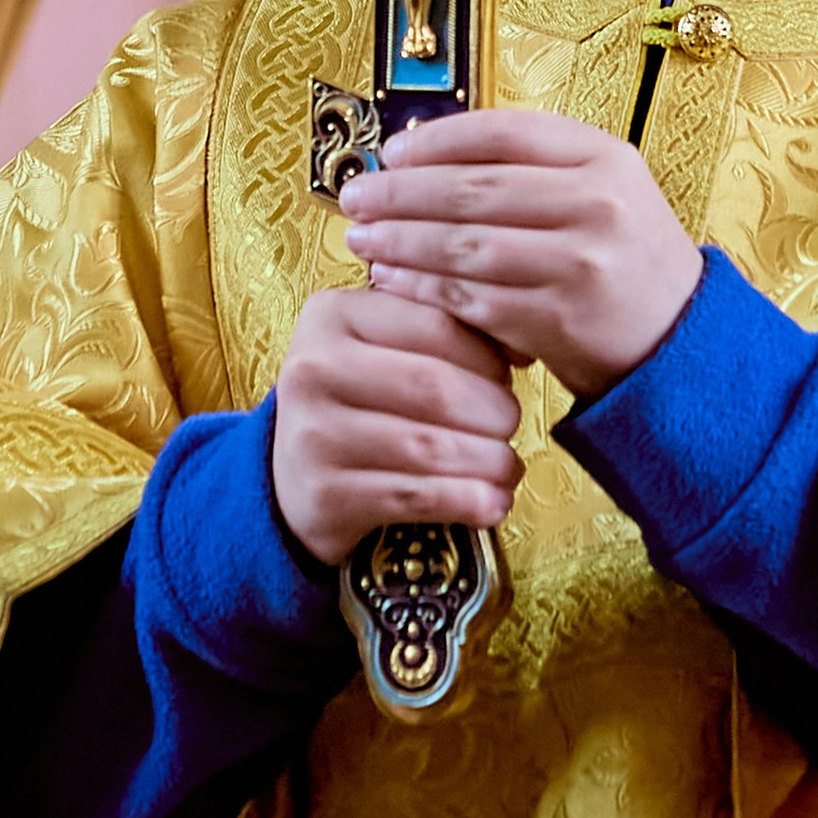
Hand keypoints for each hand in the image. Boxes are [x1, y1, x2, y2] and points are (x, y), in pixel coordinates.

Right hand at [270, 283, 521, 567]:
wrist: (293, 478)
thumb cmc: (360, 403)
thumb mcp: (382, 350)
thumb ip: (444, 333)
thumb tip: (523, 348)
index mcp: (332, 315)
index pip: (436, 324)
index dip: (489, 355)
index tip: (508, 378)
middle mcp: (312, 368)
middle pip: (435, 386)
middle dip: (493, 411)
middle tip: (510, 426)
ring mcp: (311, 434)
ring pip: (430, 446)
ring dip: (488, 462)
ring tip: (507, 467)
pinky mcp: (323, 494)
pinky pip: (416, 496)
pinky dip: (466, 501)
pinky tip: (491, 502)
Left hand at [340, 108, 702, 402]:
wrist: (680, 343)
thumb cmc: (623, 261)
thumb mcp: (602, 192)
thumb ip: (531, 170)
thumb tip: (423, 156)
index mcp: (605, 157)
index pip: (502, 133)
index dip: (436, 140)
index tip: (391, 153)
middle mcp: (597, 203)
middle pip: (473, 189)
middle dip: (401, 194)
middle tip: (355, 197)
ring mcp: (580, 262)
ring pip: (465, 245)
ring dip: (400, 242)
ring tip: (361, 238)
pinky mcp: (559, 319)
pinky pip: (471, 297)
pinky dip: (422, 288)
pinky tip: (391, 280)